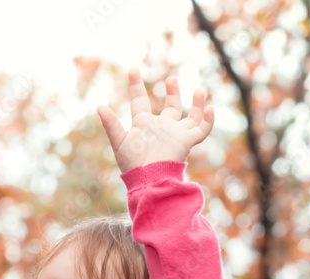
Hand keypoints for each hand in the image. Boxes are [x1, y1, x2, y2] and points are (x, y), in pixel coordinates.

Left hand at [96, 69, 214, 173]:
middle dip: (173, 93)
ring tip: (199, 90)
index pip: (140, 101)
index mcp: (144, 124)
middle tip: (171, 79)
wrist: (149, 179)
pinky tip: (210, 108)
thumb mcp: (119, 141)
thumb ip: (111, 124)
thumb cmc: (132, 163)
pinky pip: (201, 129)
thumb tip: (99, 106)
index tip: (133, 70)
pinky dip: (208, 120)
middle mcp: (162, 127)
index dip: (136, 86)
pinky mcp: (187, 141)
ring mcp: (176, 134)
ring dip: (196, 104)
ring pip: (191, 116)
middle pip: (171, 108)